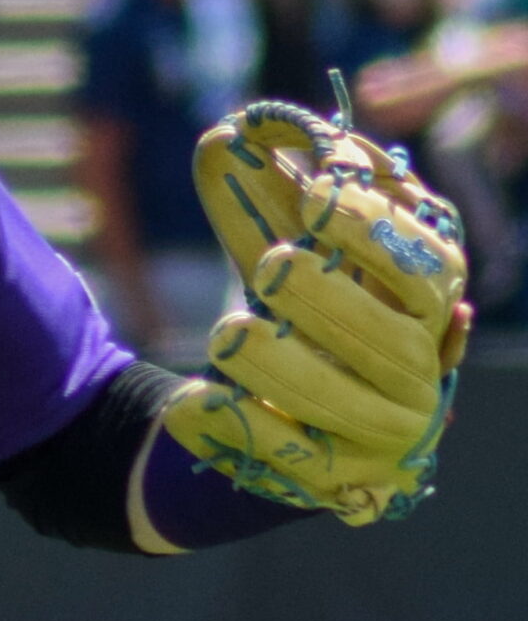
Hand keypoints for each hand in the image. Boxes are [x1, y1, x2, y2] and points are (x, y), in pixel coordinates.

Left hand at [163, 101, 471, 524]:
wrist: (273, 417)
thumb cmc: (293, 313)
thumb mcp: (272, 248)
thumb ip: (255, 196)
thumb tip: (223, 137)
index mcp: (422, 303)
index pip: (430, 266)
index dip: (378, 230)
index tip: (317, 192)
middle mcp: (420, 369)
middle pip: (395, 337)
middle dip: (332, 298)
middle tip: (272, 266)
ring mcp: (387, 433)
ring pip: (347, 403)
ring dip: (283, 367)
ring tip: (227, 333)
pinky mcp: (342, 483)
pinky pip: (292, 460)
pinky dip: (242, 428)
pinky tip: (190, 402)